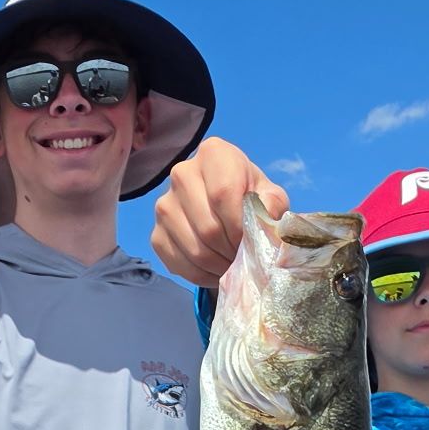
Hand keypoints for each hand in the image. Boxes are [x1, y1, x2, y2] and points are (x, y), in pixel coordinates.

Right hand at [151, 137, 289, 286]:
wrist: (227, 209)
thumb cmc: (251, 199)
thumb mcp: (271, 197)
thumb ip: (272, 206)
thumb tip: (263, 220)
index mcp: (214, 154)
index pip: (222, 194)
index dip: (239, 226)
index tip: (250, 241)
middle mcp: (182, 174)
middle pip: (208, 227)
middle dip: (231, 251)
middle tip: (244, 258)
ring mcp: (164, 205)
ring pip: (194, 249)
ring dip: (218, 266)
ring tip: (232, 265)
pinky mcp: (156, 234)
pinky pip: (178, 263)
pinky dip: (202, 275)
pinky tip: (215, 269)